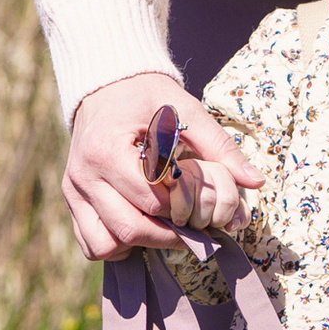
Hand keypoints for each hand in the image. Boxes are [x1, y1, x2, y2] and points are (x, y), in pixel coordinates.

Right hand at [62, 72, 259, 263]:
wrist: (106, 84)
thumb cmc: (147, 95)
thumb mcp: (184, 109)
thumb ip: (219, 146)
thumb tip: (256, 181)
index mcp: (106, 150)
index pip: (150, 201)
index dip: (181, 209)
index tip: (202, 209)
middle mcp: (83, 174)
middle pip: (128, 228)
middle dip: (166, 236)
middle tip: (191, 230)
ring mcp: (74, 191)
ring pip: (105, 244)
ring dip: (137, 244)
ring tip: (161, 226)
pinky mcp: (72, 201)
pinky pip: (91, 243)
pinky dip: (115, 245)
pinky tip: (138, 226)